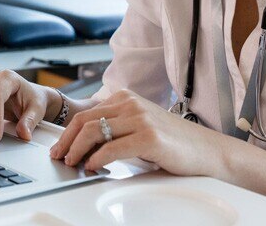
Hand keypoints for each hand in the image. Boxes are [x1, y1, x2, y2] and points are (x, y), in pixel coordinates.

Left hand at [49, 89, 218, 175]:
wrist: (206, 150)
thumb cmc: (172, 142)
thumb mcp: (139, 126)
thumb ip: (115, 128)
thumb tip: (84, 144)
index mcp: (126, 98)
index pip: (86, 113)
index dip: (67, 133)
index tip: (59, 147)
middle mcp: (131, 103)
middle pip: (85, 121)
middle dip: (66, 141)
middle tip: (60, 157)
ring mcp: (140, 119)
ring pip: (94, 132)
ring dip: (77, 150)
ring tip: (73, 163)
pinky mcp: (149, 137)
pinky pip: (112, 148)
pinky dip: (97, 159)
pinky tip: (94, 167)